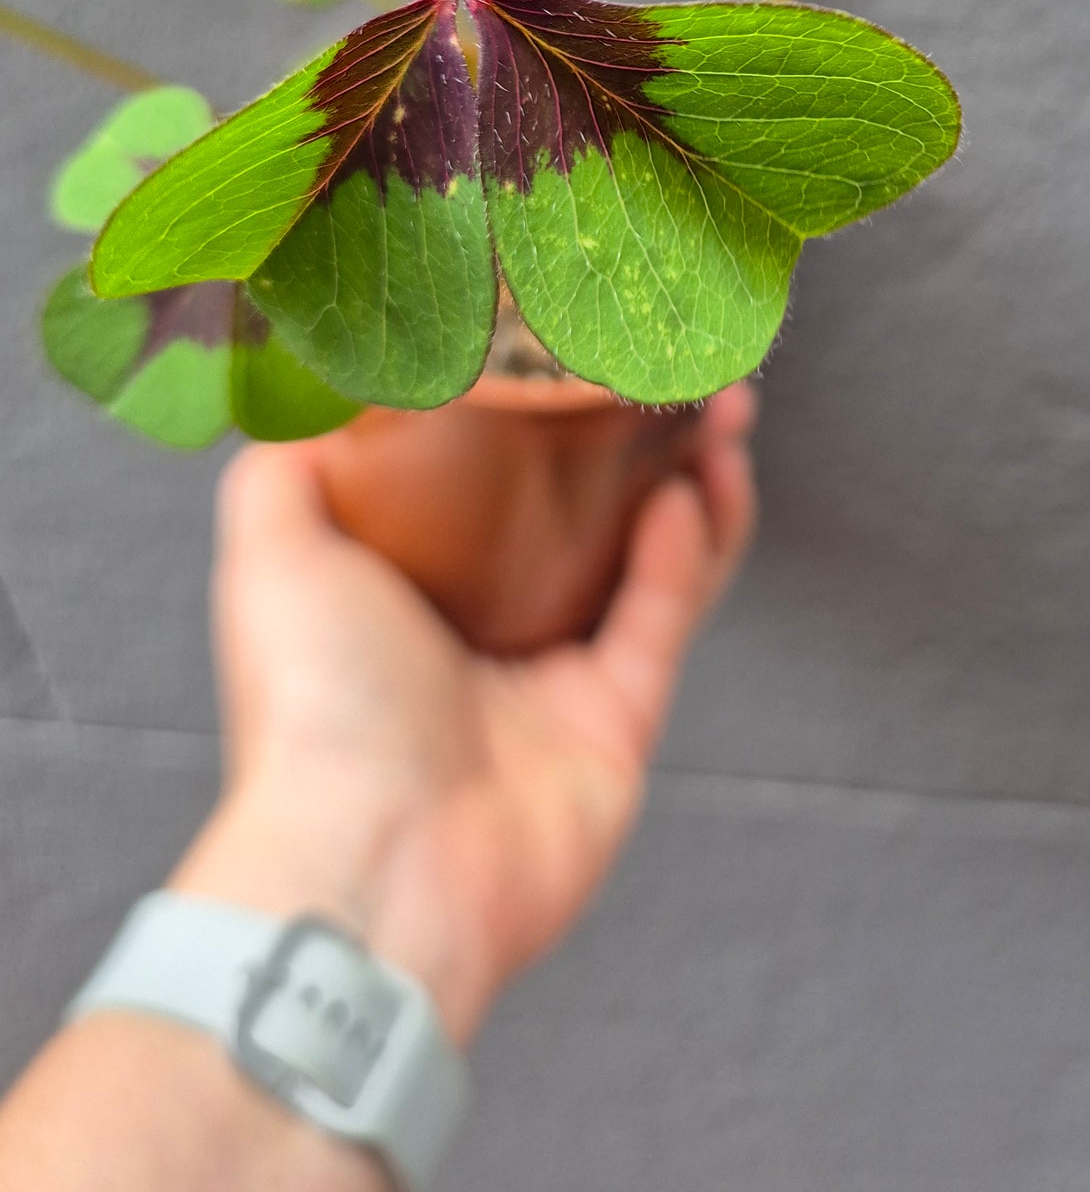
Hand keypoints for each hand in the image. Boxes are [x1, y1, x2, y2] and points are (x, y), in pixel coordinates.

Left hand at [173, 387, 755, 1042]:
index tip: (574, 333)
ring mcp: (554, 679)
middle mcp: (480, 630)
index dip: (536, 407)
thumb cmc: (313, 708)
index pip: (483, 480)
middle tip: (673, 361)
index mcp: (402, 588)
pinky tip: (687, 491)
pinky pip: (663, 618)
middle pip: (579, 507)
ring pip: (644, 554)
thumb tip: (319, 382)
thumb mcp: (270, 548)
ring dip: (687, 475)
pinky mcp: (618, 722)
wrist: (377, 859)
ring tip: (717, 406)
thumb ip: (291, 461)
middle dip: (633, 432)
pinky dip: (687, 552)